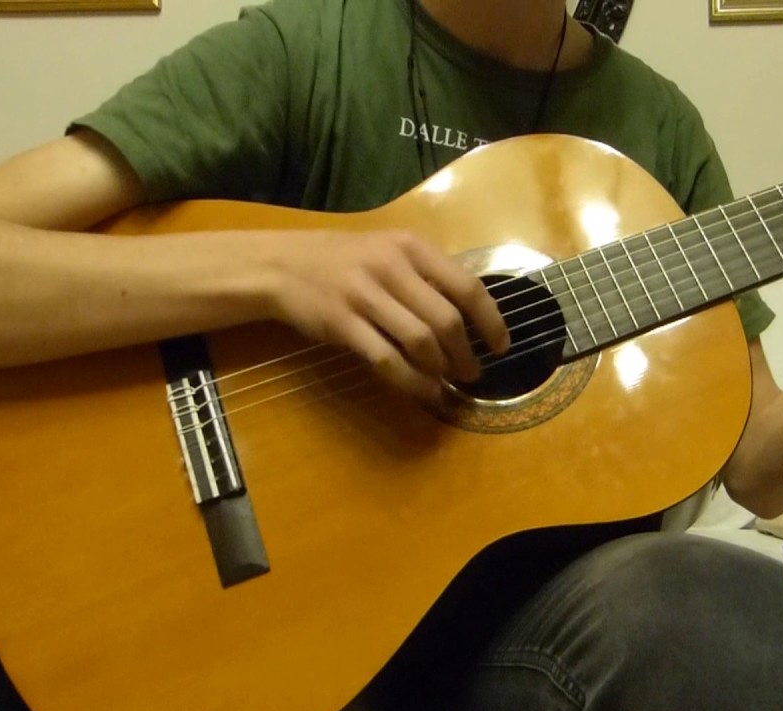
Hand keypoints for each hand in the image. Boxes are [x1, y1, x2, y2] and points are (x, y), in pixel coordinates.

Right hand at [267, 229, 508, 400]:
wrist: (282, 266)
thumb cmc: (343, 260)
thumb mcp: (388, 251)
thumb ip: (426, 276)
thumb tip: (470, 316)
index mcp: (411, 247)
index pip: (467, 286)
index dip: (491, 321)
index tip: (501, 346)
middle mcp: (391, 268)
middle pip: (446, 320)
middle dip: (466, 354)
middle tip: (473, 373)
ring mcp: (365, 296)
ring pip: (419, 342)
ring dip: (440, 369)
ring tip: (447, 382)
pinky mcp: (343, 324)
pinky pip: (386, 359)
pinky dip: (411, 381)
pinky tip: (423, 391)